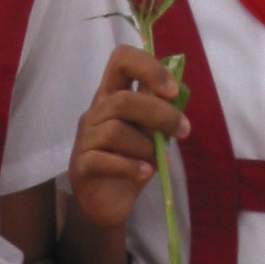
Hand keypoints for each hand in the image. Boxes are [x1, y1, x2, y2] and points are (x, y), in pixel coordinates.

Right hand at [68, 45, 190, 230]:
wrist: (107, 203)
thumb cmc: (130, 162)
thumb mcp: (150, 134)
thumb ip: (158, 113)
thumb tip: (176, 95)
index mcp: (112, 96)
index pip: (121, 60)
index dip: (148, 68)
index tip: (172, 91)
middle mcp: (95, 112)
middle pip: (123, 100)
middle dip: (160, 114)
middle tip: (184, 131)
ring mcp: (84, 139)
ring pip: (115, 131)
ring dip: (146, 146)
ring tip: (158, 162)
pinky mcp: (80, 166)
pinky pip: (103, 160)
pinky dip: (129, 167)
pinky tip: (145, 173)